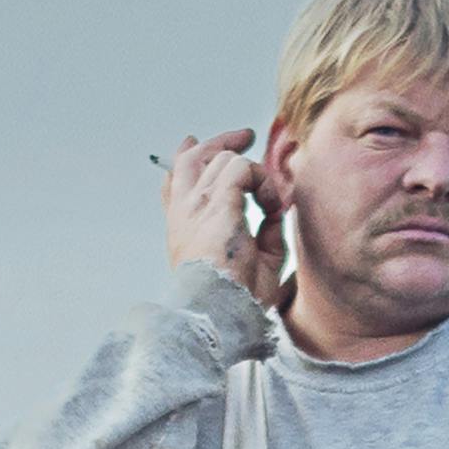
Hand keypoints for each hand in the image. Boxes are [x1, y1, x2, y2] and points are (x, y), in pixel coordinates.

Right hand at [162, 130, 275, 307]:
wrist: (220, 312)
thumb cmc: (235, 301)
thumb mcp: (254, 263)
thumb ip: (263, 234)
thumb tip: (275, 212)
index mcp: (184, 231)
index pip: (173, 185)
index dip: (183, 160)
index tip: (190, 144)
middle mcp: (184, 214)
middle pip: (192, 160)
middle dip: (219, 143)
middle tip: (245, 135)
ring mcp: (196, 206)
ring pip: (220, 159)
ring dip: (252, 169)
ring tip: (269, 196)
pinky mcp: (216, 204)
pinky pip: (240, 167)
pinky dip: (261, 178)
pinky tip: (270, 202)